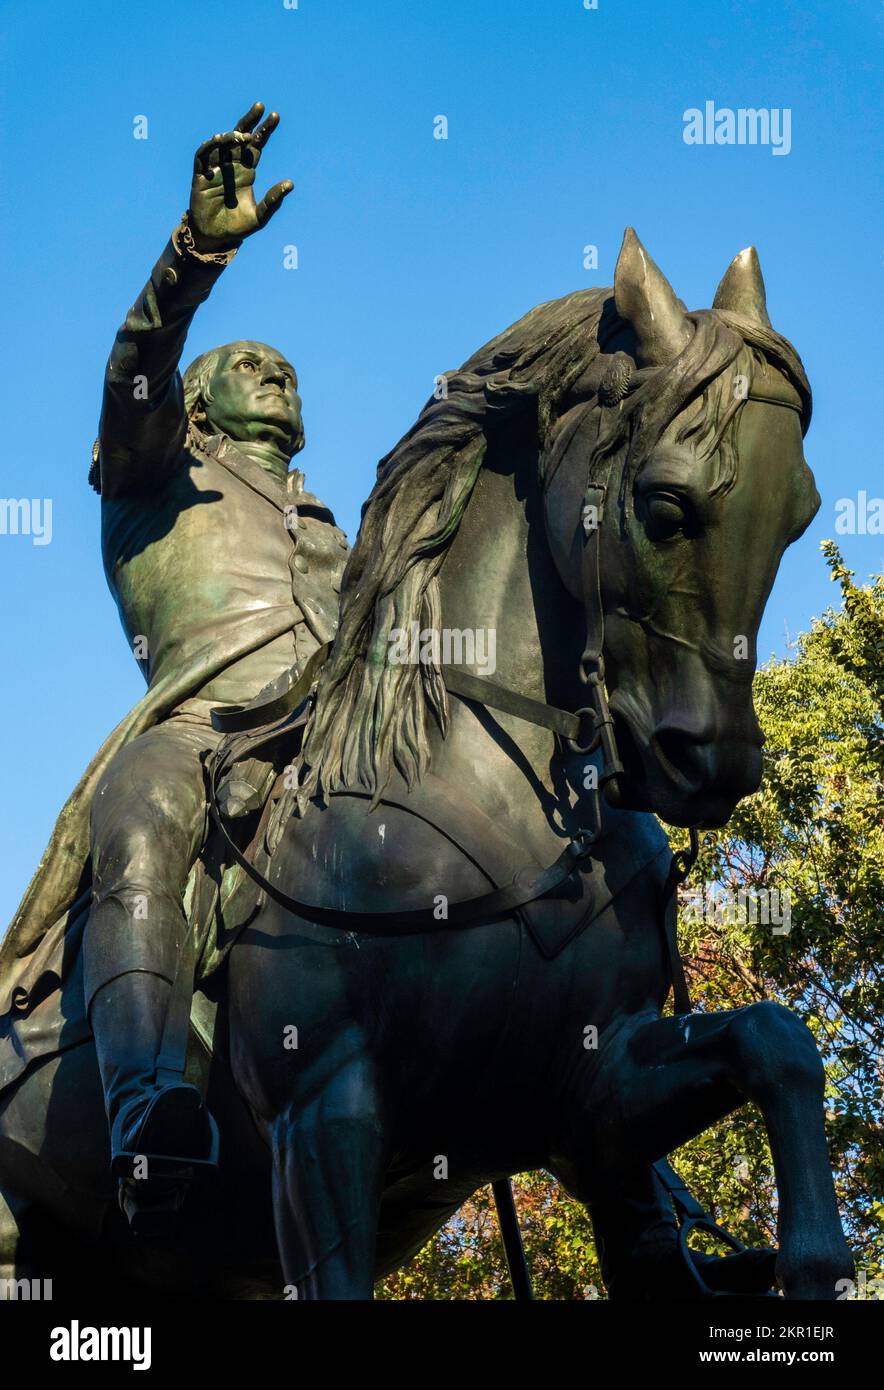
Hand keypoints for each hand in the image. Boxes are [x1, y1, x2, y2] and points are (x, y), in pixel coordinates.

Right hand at [188, 101, 292, 251]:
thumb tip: (290, 184)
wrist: (215, 238)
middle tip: (260, 107)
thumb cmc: (239, 226)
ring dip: (230, 136)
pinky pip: (202, 155)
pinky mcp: (200, 175)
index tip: (275, 116)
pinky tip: (217, 140)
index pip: (257, 145)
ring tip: (241, 135)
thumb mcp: (260, 216)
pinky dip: (209, 146)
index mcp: (248, 170)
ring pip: (222, 143)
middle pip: (241, 137)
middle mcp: (232, 165)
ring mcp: (215, 168)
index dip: (265, 130)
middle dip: (250, 121)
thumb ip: (273, 201)